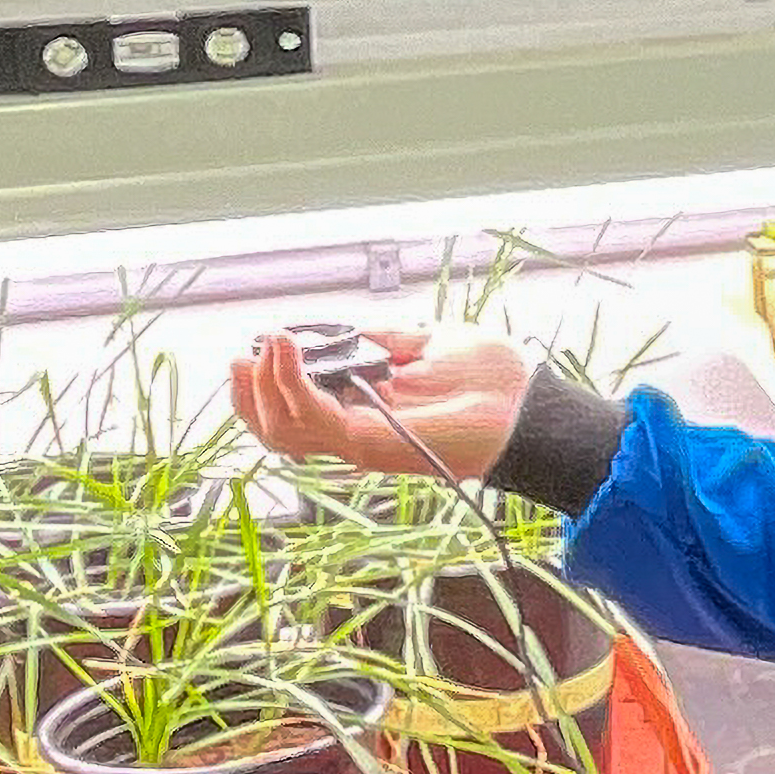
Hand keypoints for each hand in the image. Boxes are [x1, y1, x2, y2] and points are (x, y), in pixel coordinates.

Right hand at [234, 325, 530, 483]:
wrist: (529, 405)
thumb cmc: (492, 378)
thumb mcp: (429, 343)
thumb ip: (386, 340)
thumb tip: (348, 330)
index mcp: (365, 410)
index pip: (296, 410)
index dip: (268, 382)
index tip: (263, 342)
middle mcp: (356, 431)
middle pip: (277, 429)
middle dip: (250, 393)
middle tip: (245, 355)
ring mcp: (361, 441)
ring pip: (283, 429)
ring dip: (265, 384)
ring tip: (270, 344)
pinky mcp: (370, 443)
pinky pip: (313, 420)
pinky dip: (291, 383)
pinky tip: (286, 350)